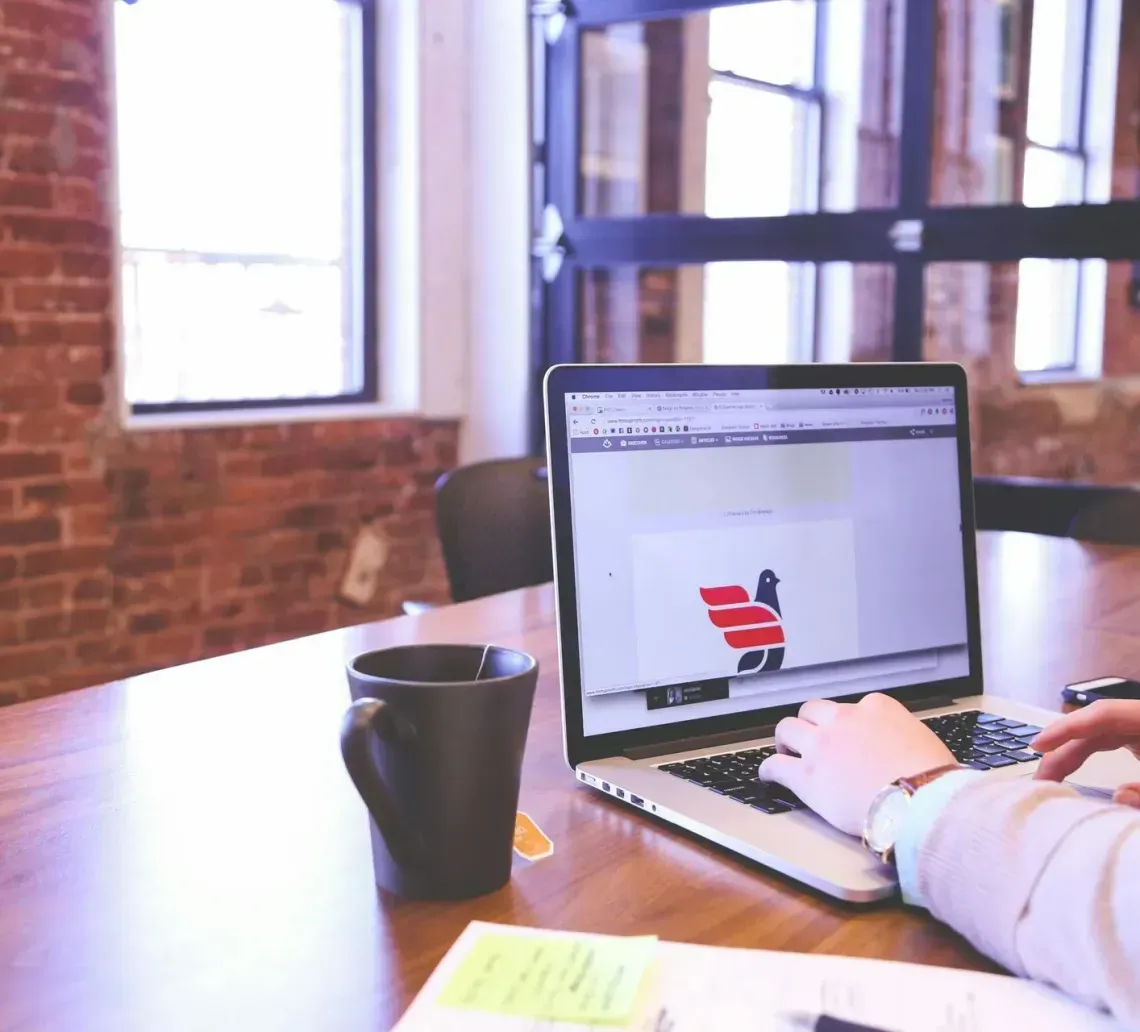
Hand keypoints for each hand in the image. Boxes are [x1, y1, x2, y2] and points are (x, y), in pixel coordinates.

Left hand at [757, 693, 955, 835]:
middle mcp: (843, 720)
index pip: (851, 708)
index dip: (846, 724)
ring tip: (785, 751)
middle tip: (809, 738)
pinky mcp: (807, 776)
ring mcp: (821, 746)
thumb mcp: (922, 739)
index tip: (846, 736)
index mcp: (875, 708)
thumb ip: (900, 735)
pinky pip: (775, 766)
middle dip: (810, 724)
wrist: (920, 801)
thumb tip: (901, 747)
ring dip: (785, 740)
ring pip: (787, 729)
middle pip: (812, 711)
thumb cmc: (931, 777)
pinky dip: (769, 770)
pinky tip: (769, 776)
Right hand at [1032, 700, 1139, 806]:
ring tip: (1048, 777)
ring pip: (1093, 732)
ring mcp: (1134, 726)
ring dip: (1067, 752)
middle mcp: (1137, 719)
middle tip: (1040, 778)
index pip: (1104, 714)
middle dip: (1060, 748)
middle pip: (1091, 725)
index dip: (1068, 728)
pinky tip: (1068, 766)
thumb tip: (1119, 795)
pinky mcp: (1135, 737)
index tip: (1037, 746)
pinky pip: (1103, 738)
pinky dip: (1081, 752)